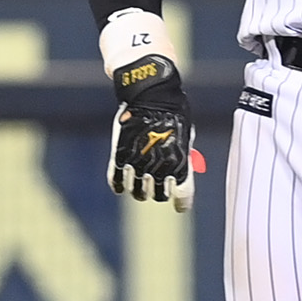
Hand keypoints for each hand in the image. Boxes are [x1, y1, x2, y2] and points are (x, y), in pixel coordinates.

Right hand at [107, 53, 200, 210]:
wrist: (150, 94)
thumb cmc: (173, 112)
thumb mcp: (185, 135)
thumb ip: (183, 156)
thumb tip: (182, 170)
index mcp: (180, 165)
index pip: (182, 196)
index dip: (181, 203)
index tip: (180, 206)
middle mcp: (159, 169)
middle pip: (158, 195)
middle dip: (158, 191)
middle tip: (156, 184)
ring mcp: (137, 165)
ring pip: (138, 193)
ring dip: (140, 190)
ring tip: (141, 182)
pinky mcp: (119, 157)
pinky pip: (116, 182)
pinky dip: (120, 184)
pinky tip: (124, 182)